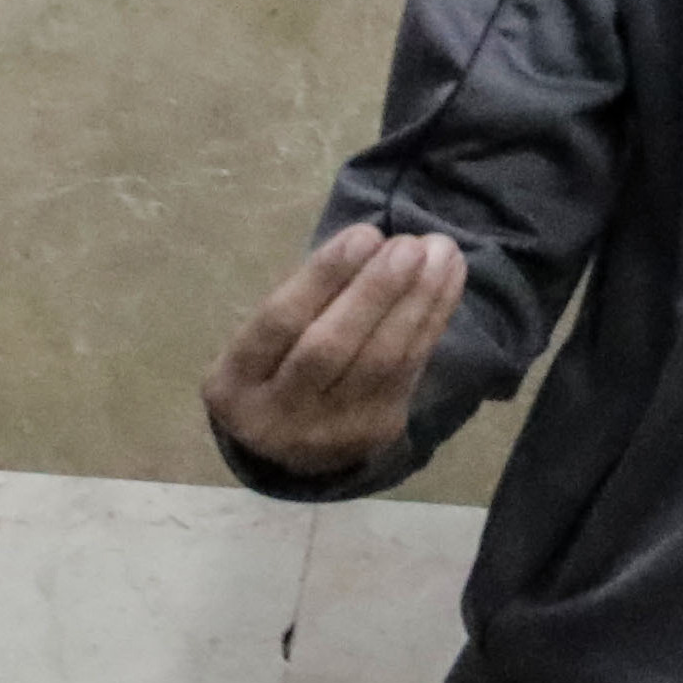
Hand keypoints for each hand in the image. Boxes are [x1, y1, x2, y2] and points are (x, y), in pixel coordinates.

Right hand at [205, 224, 467, 478]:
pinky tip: (447, 280)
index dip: (324, 277)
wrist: (290, 448)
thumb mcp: (262, 340)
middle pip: (330, 347)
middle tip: (409, 244)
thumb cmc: (274, 370)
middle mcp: (278, 415)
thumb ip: (302, 300)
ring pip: (381, 360)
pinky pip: (411, 368)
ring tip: (440, 251)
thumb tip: (368, 245)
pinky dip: (433, 318)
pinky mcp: (378, 431)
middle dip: (375, 290)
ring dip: (417, 299)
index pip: (280, 323)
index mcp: (235, 383)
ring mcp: (332, 430)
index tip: (364, 234)